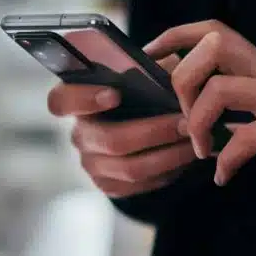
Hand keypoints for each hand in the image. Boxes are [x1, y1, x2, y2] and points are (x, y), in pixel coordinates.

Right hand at [47, 54, 195, 197]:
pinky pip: (140, 184)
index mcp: (78, 101)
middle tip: (186, 122)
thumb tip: (169, 71)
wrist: (145, 126)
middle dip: (154, 131)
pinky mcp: (109, 185)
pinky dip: (167, 171)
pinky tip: (185, 157)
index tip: (114, 94)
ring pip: (131, 168)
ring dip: (168, 155)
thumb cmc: (144, 92)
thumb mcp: (145, 74)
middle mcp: (80, 134)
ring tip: (194, 141)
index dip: (83, 99)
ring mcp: (92, 163)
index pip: (61, 100)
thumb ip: (150, 69)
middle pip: (111, 140)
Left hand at [145, 20, 255, 185]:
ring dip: (199, 123)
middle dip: (182, 79)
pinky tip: (224, 176)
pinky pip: (249, 138)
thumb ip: (233, 112)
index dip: (174, 36)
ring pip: (222, 89)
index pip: (212, 30)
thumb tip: (187, 120)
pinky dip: (228, 160)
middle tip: (181, 117)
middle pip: (212, 46)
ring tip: (202, 151)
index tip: (149, 57)